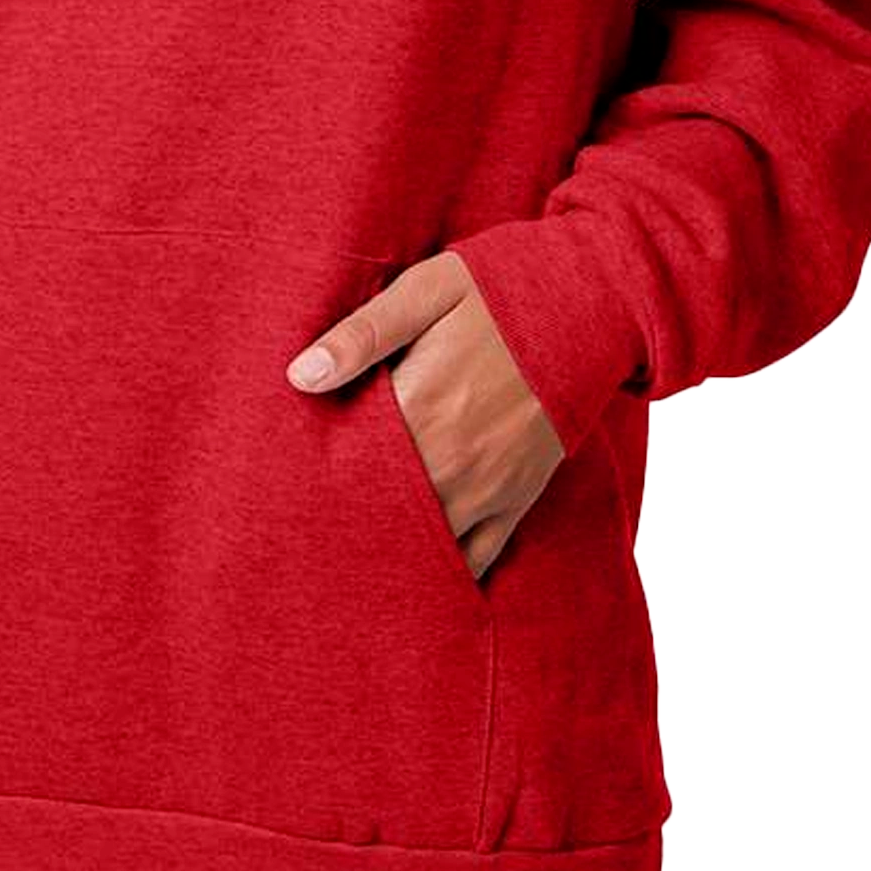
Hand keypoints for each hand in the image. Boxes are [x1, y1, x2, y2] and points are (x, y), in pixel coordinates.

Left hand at [286, 249, 565, 579]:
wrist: (590, 303)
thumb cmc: (499, 289)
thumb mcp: (426, 290)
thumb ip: (363, 335)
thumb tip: (299, 376)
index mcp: (422, 406)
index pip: (349, 462)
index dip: (311, 477)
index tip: (280, 485)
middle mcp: (454, 459)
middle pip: (379, 511)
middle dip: (339, 521)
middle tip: (297, 536)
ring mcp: (489, 486)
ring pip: (424, 543)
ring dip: (384, 551)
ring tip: (341, 561)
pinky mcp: (517, 498)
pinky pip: (477, 556)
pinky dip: (443, 572)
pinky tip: (410, 580)